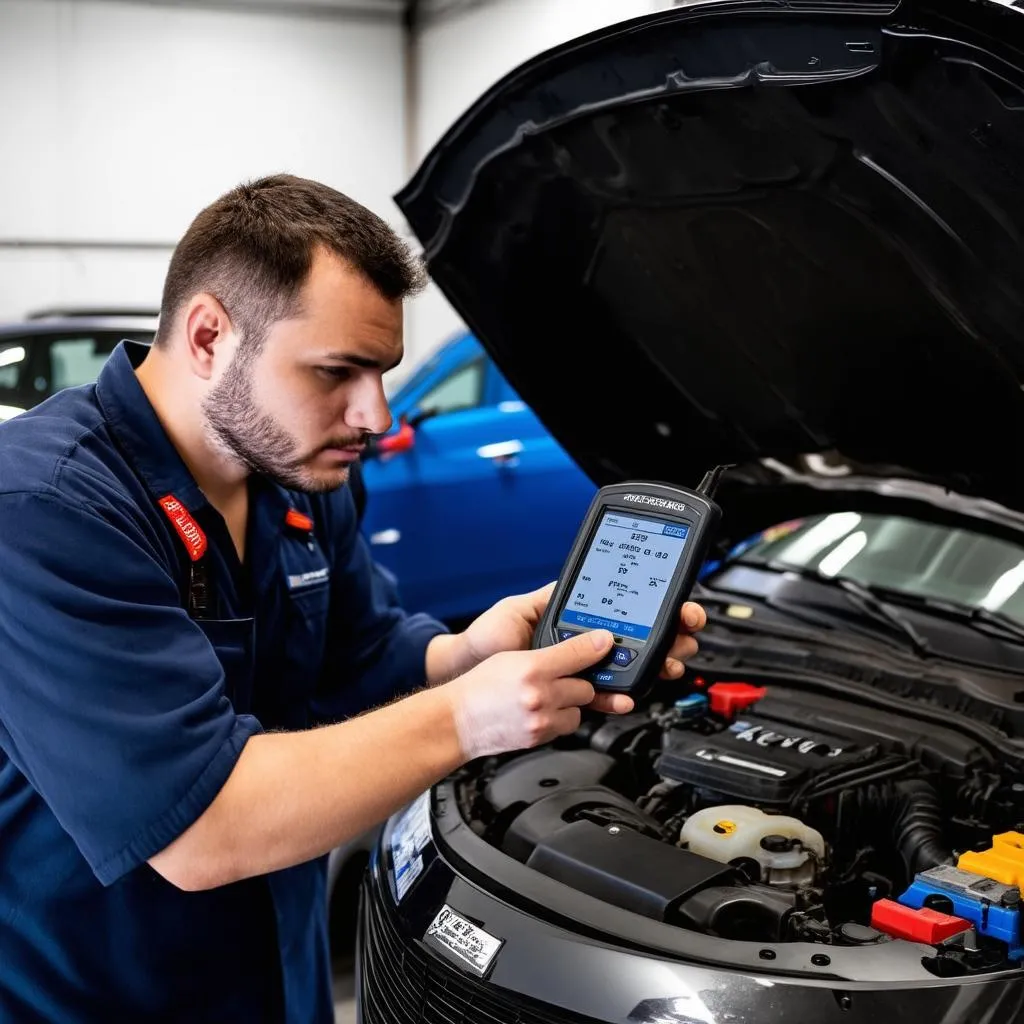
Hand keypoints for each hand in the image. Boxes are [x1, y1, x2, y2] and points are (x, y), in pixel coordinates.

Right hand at [443, 629, 632, 760]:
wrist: (458, 720)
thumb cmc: (480, 687)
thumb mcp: (512, 657)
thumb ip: (549, 652)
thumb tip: (586, 646)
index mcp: (532, 668)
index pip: (577, 653)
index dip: (596, 646)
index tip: (606, 642)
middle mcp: (539, 695)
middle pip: (585, 686)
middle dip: (576, 682)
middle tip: (557, 678)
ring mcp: (541, 720)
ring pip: (579, 709)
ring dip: (570, 704)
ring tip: (546, 697)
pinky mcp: (541, 738)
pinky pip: (566, 726)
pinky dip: (559, 719)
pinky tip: (540, 712)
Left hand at [450, 581, 707, 680]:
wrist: (466, 684)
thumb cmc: (484, 644)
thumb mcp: (518, 609)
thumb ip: (552, 598)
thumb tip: (582, 579)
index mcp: (570, 622)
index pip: (617, 613)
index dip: (650, 610)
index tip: (675, 608)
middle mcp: (578, 648)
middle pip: (632, 642)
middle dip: (665, 638)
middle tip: (684, 635)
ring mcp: (576, 674)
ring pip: (623, 671)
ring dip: (651, 667)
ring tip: (667, 663)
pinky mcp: (569, 699)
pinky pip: (600, 698)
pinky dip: (617, 698)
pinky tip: (627, 694)